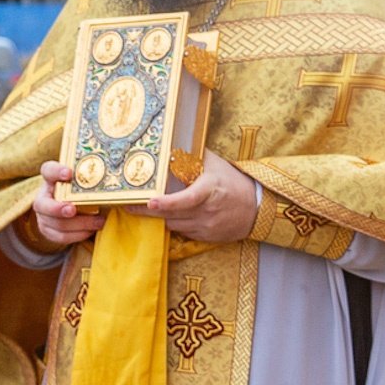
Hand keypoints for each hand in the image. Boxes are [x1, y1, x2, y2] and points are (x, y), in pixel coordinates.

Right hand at [32, 163, 107, 245]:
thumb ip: (95, 179)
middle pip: (41, 204)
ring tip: (99, 221)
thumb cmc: (83, 192)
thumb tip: (122, 180)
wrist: (71, 210)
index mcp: (52, 179)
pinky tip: (91, 231)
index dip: (56, 172)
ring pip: (54, 223)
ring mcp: (43, 215)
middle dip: (57, 208)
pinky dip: (77, 234)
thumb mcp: (86, 183)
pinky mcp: (48, 230)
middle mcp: (44, 196)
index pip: (48, 170)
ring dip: (78, 224)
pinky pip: (60, 236)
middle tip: (72, 209)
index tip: (69, 174)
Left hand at [141, 151, 255, 242]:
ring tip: (144, 209)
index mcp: (211, 190)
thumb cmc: (233, 182)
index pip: (188, 199)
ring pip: (174, 225)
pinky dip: (174, 224)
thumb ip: (193, 157)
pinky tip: (167, 216)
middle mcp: (208, 210)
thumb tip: (170, 146)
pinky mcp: (206, 237)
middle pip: (172, 214)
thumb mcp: (216, 165)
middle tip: (127, 206)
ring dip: (160, 217)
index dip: (168, 203)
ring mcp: (207, 226)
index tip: (151, 202)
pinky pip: (182, 233)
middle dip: (147, 212)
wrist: (257, 208)